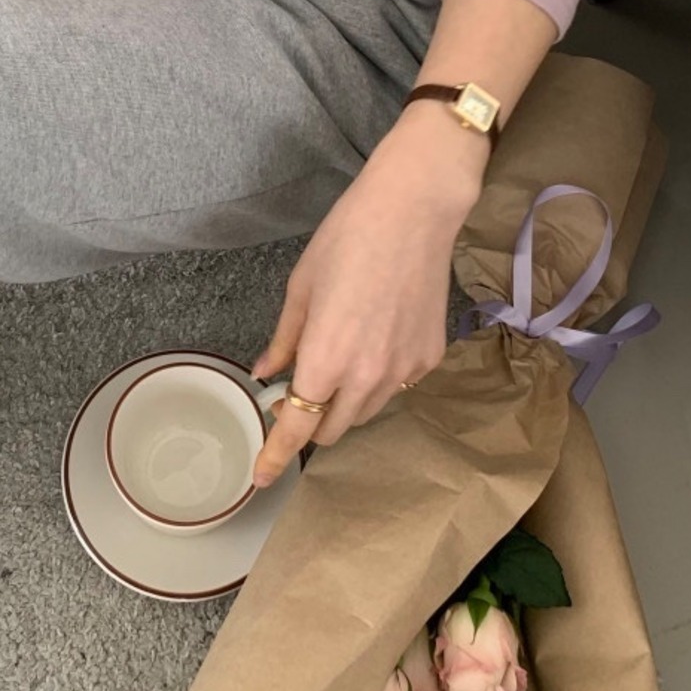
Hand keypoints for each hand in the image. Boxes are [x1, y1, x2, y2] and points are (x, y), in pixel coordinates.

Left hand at [249, 129, 474, 487]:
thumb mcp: (301, 288)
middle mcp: (366, 378)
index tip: (261, 478)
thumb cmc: (347, 239)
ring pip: (365, 412)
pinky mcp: (429, 358)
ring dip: (344, 403)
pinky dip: (378, 379)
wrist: (414, 212)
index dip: (276, 457)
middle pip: (332, 428)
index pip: (296, 429)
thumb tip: (267, 372)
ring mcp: (403, 371)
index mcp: (325, 361)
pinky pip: (396, 386)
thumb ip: (284, 340)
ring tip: (336, 360)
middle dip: (311, 420)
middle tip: (295, 389)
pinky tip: (373, 340)